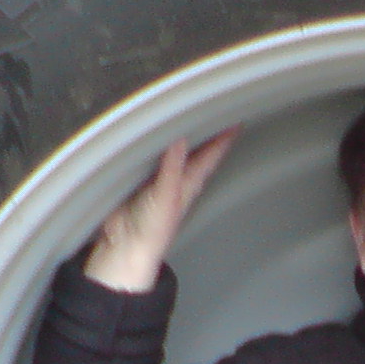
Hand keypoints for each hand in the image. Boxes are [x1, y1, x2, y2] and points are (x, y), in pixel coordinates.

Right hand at [81, 128, 240, 291]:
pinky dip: (159, 148)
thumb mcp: (166, 196)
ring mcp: (160, 181)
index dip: (224, 138)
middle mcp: (178, 181)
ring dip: (184, 139)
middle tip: (216, 115)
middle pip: (197, 152)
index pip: (211, 156)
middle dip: (208, 134)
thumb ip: (172, 167)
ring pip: (177, 155)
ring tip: (191, 121)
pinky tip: (157, 140)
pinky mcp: (141, 183)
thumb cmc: (152, 232)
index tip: (236, 122)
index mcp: (189, 184)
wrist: (127, 248)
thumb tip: (180, 140)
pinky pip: (155, 159)